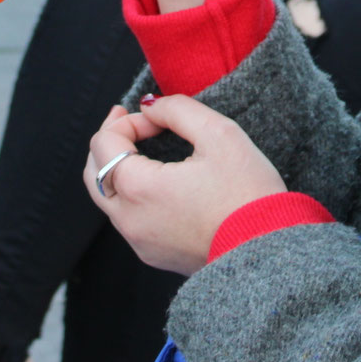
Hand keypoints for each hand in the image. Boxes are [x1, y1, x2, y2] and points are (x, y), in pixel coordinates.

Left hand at [84, 95, 286, 274]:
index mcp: (137, 188)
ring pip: (107, 197)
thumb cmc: (248, 193)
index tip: (157, 120)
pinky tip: (158, 181)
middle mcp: (128, 219)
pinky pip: (128, 219)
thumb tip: (150, 106)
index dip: (127, 121)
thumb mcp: (219, 133)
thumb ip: (177, 109)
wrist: (267, 250)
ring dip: (118, 168)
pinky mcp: (154, 255)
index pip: (104, 142)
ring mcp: (139, 241)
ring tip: (142, 148)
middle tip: (132, 122)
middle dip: (109, 142)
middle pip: (93, 172)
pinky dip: (132, 194)